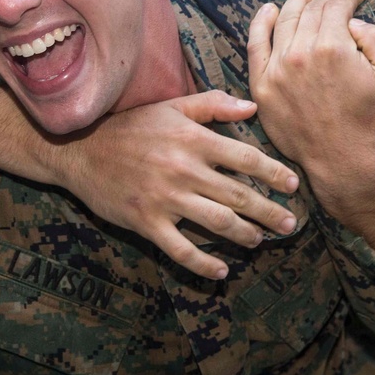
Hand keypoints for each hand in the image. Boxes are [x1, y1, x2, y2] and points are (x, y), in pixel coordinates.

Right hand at [64, 90, 299, 279]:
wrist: (81, 150)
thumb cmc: (131, 127)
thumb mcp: (171, 107)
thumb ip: (212, 105)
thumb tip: (252, 107)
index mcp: (193, 140)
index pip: (245, 158)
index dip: (273, 173)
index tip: (293, 185)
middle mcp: (184, 169)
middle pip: (238, 195)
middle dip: (269, 211)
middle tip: (290, 224)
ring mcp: (165, 198)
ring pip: (217, 222)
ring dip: (245, 234)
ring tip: (260, 240)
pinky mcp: (147, 222)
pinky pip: (181, 249)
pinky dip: (203, 263)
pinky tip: (221, 270)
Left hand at [247, 0, 374, 248]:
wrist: (340, 157)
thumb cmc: (367, 116)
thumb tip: (354, 21)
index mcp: (332, 46)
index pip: (336, 6)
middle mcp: (300, 52)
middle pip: (310, 8)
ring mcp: (276, 68)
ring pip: (284, 19)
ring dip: (299, 3)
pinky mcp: (261, 84)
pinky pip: (255, 44)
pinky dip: (261, 22)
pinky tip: (269, 9)